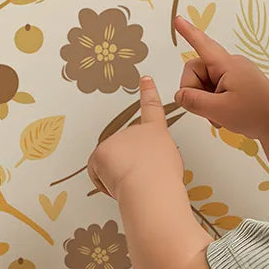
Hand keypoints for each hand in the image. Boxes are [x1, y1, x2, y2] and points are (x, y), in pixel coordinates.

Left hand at [86, 76, 182, 199]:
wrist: (151, 188)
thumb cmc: (163, 180)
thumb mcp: (170, 162)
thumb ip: (155, 155)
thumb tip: (142, 164)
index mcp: (156, 132)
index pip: (152, 108)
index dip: (149, 92)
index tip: (145, 80)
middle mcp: (134, 131)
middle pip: (126, 150)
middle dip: (129, 166)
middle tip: (142, 178)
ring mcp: (115, 140)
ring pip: (111, 164)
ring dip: (119, 176)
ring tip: (134, 182)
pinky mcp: (99, 153)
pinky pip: (98, 173)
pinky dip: (106, 184)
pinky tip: (119, 184)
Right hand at [172, 14, 268, 140]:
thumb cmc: (254, 114)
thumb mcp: (218, 110)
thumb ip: (193, 101)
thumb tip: (180, 95)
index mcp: (226, 64)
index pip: (202, 44)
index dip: (188, 32)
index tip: (177, 20)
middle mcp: (230, 65)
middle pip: (197, 70)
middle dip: (196, 91)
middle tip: (209, 109)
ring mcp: (235, 75)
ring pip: (204, 84)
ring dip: (206, 102)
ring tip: (221, 115)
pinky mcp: (238, 85)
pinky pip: (215, 90)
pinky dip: (215, 104)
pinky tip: (225, 116)